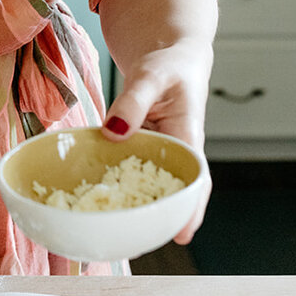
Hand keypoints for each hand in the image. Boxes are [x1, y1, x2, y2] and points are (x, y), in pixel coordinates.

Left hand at [101, 38, 212, 243]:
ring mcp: (160, 151)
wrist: (169, 52)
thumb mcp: (151, 76)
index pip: (195, 179)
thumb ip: (132, 102)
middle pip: (174, 192)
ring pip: (151, 185)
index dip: (190, 210)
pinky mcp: (143, 147)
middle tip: (141, 243)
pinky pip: (132, 169)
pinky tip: (99, 199)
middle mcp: (177, 149)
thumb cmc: (169, 63)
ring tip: (119, 233)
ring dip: (139, 206)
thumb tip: (113, 132)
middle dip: (162, 219)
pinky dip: (119, 183)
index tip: (182, 235)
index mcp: (188, 134)